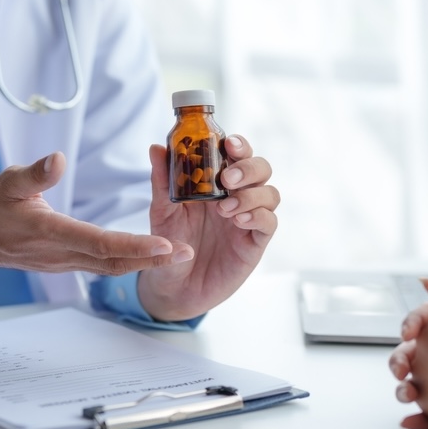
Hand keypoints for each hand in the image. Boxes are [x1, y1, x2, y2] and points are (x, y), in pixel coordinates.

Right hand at [0, 152, 191, 280]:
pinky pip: (101, 265)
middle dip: (152, 260)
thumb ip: (34, 174)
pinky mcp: (63, 262)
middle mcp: (60, 254)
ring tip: (177, 256)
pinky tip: (147, 254)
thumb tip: (58, 158)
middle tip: (188, 254)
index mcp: (50, 233)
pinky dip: (127, 261)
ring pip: (110, 267)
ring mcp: (62, 262)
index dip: (134, 246)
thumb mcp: (5, 183)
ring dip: (144, 263)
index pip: (100, 243)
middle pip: (114, 262)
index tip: (165, 245)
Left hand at [137, 134, 279, 319]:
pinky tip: (238, 221)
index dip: (238, 144)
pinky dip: (257, 216)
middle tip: (227, 179)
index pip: (237, 154)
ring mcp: (248, 218)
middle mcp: (237, 196)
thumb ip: (163, 180)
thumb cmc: (170, 243)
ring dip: (251, 195)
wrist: (173, 285)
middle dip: (248, 167)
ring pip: (270, 193)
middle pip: (261, 169)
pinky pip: (269, 223)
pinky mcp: (254, 242)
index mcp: (217, 182)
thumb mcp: (162, 210)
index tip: (227, 143)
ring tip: (225, 209)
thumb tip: (157, 148)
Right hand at [388, 274, 427, 428]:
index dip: (412, 323)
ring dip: (404, 388)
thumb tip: (426, 282)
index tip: (410, 332)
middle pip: (414, 353)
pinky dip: (418, 417)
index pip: (425, 320)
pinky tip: (412, 420)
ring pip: (417, 384)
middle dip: (400, 360)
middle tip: (401, 368)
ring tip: (407, 394)